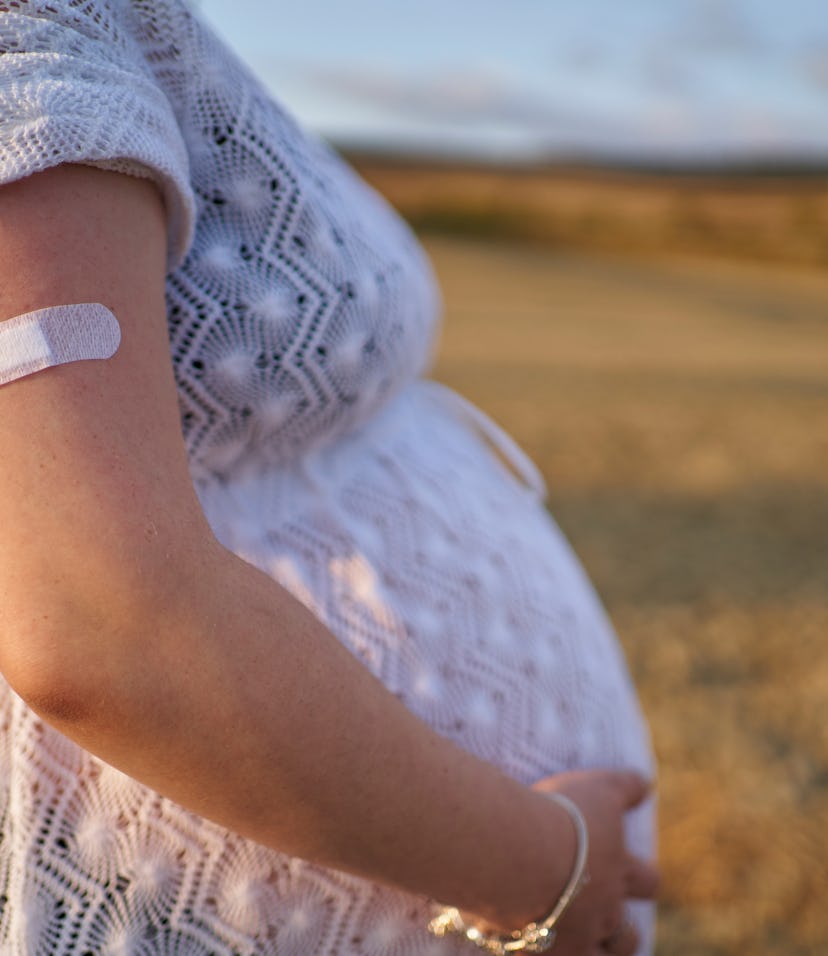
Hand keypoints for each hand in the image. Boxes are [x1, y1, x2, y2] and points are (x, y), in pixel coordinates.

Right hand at [532, 769, 657, 954]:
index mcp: (617, 871)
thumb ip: (625, 787)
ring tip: (583, 936)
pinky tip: (537, 947)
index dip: (642, 877)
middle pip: (628, 933)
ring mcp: (574, 938)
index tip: (633, 871)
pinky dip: (548, 954)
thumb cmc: (558, 816)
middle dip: (623, 927)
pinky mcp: (539, 953)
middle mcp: (603, 910)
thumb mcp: (597, 789)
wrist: (513, 853)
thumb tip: (648, 783)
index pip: (647, 881)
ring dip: (598, 948)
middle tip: (606, 912)